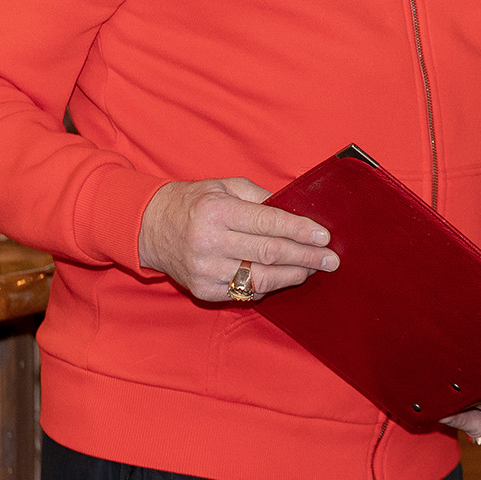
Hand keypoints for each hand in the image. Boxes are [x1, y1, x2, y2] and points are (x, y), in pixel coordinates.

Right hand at [137, 177, 336, 301]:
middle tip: (331, 259)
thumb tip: (296, 209)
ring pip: (260, 278)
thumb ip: (260, 197)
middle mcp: (209, 242)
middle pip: (269, 253)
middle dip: (306, 256)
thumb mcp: (224, 186)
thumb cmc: (194, 202)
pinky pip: (244, 293)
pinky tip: (283, 278)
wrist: (148, 227)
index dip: (300, 230)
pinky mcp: (203, 290)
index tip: (324, 236)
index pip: (268, 223)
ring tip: (312, 269)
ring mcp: (205, 270)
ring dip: (292, 275)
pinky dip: (267, 287)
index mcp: (217, 211)